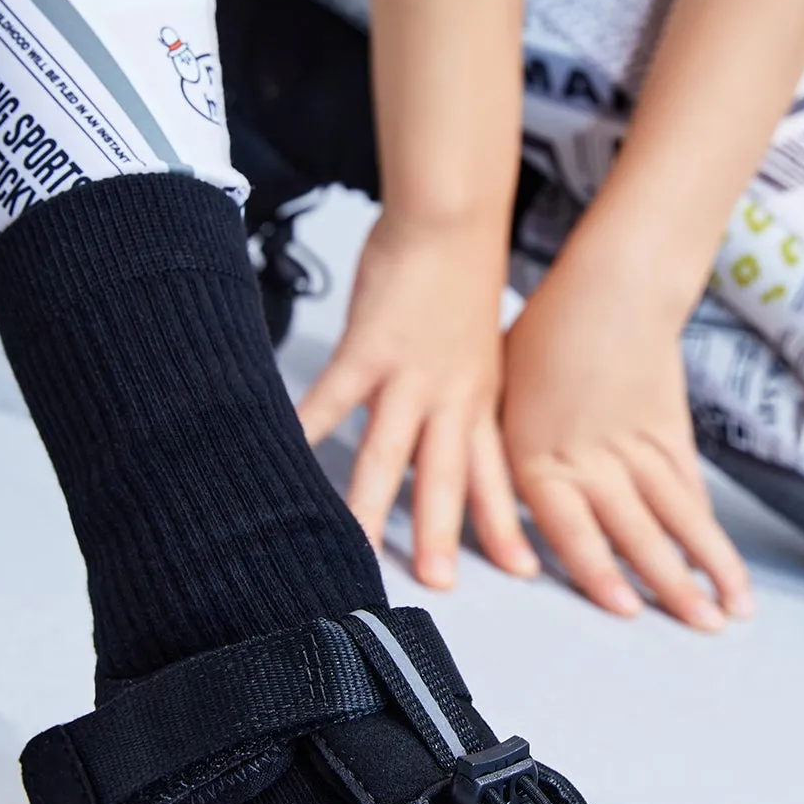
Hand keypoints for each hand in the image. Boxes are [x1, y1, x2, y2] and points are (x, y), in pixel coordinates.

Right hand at [297, 212, 538, 587]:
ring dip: (371, 506)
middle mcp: (451, 397)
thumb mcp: (482, 351)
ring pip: (390, 453)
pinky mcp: (370, 348)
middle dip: (443, 535)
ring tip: (355, 551)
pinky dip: (306, 428)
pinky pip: (332, 398)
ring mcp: (410, 376)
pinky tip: (282, 455)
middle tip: (440, 585)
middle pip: (448, 478)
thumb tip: (452, 431)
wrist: (454, 218)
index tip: (522, 570)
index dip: (506, 524)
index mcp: (480, 400)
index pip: (496, 476)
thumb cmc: (460, 276)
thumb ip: (466, 398)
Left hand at [502, 253, 752, 628]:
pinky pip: (690, 488)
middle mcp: (592, 457)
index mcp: (540, 455)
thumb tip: (493, 509)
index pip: (571, 525)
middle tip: (700, 630)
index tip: (624, 610)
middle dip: (671, 588)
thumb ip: (505, 460)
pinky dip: (707, 528)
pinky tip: (723, 562)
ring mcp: (639, 446)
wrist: (610, 286)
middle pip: (637, 531)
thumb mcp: (502, 399)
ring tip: (733, 611)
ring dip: (709, 567)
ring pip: (679, 516)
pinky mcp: (672, 432)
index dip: (599, 571)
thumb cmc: (542, 339)